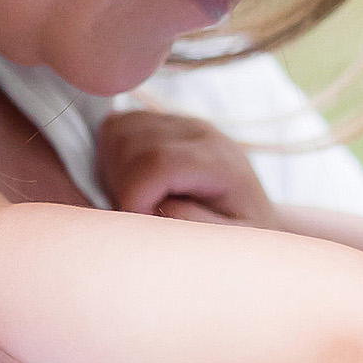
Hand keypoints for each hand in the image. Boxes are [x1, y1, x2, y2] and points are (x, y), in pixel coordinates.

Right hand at [96, 103, 279, 228]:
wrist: (250, 215)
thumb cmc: (239, 233)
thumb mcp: (231, 241)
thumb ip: (198, 226)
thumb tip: (162, 207)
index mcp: (219, 161)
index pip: (157, 163)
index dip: (135, 196)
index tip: (141, 223)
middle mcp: (198, 132)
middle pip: (131, 145)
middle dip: (122, 187)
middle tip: (140, 215)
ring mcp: (178, 123)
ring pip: (117, 131)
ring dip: (114, 171)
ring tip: (138, 198)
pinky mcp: (160, 122)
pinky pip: (117, 127)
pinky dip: (112, 157)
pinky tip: (133, 181)